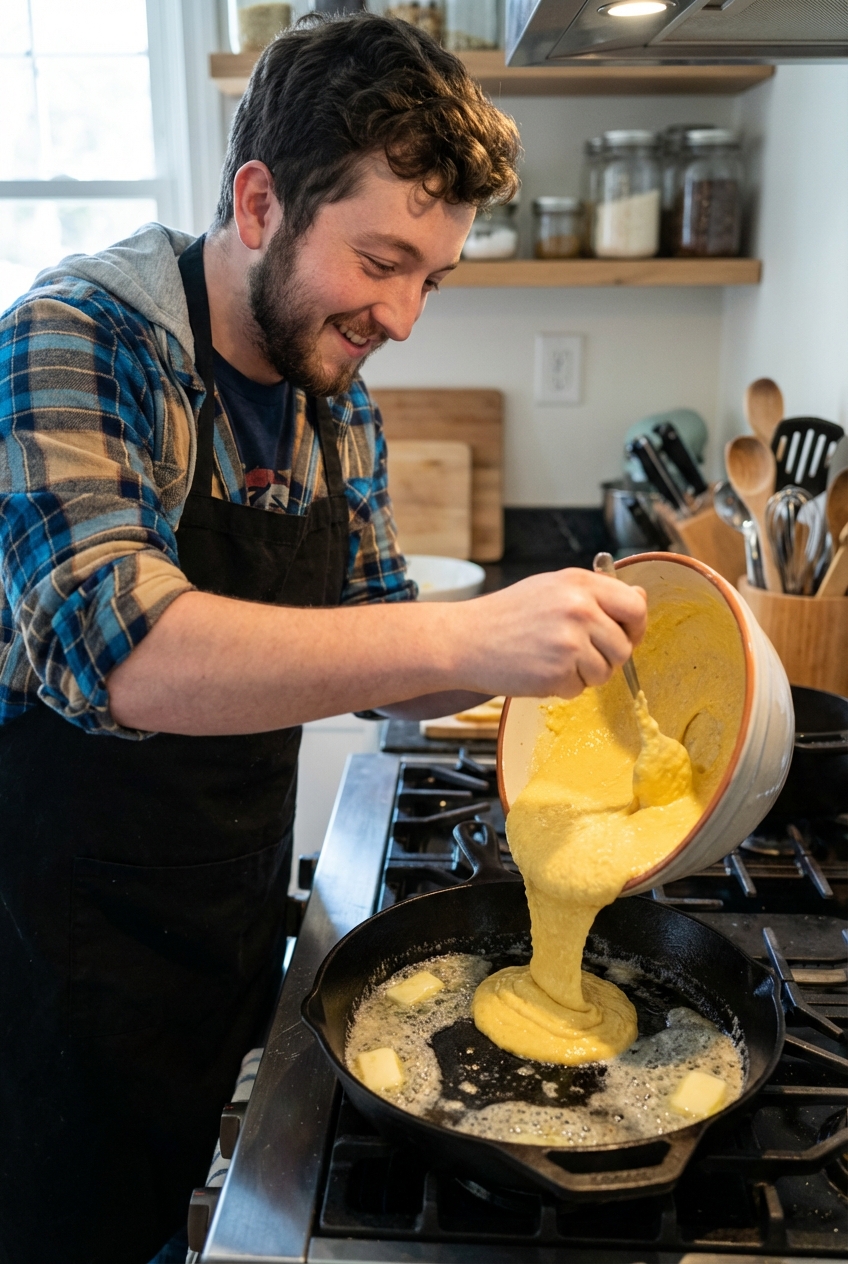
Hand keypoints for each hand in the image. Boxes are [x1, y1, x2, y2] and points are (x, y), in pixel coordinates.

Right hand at [456, 568, 646, 698]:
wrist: (465, 639)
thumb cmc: (507, 615)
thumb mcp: (553, 588)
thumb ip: (596, 593)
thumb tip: (639, 599)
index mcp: (580, 584)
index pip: (635, 607)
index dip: (635, 626)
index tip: (624, 635)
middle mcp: (579, 609)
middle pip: (625, 647)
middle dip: (607, 657)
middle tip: (578, 653)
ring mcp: (569, 642)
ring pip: (606, 672)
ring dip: (585, 674)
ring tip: (553, 659)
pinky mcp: (558, 672)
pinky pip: (580, 689)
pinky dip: (563, 686)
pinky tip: (540, 670)